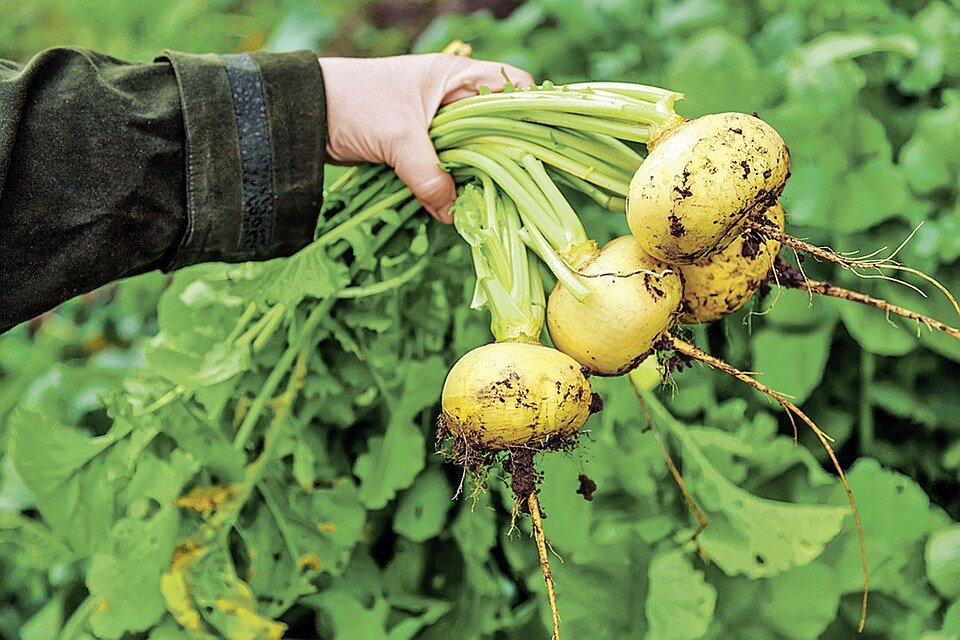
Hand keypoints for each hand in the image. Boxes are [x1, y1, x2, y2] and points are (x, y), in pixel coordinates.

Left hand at [319, 54, 534, 222]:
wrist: (305, 115)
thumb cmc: (355, 105)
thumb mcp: (398, 140)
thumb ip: (430, 177)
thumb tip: (454, 215)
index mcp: (456, 77)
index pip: (512, 85)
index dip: (528, 111)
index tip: (535, 147)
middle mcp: (452, 98)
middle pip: (496, 127)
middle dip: (502, 157)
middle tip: (512, 187)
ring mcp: (436, 124)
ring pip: (472, 152)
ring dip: (474, 177)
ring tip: (486, 201)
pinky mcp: (418, 147)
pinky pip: (447, 168)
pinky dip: (451, 185)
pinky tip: (457, 204)